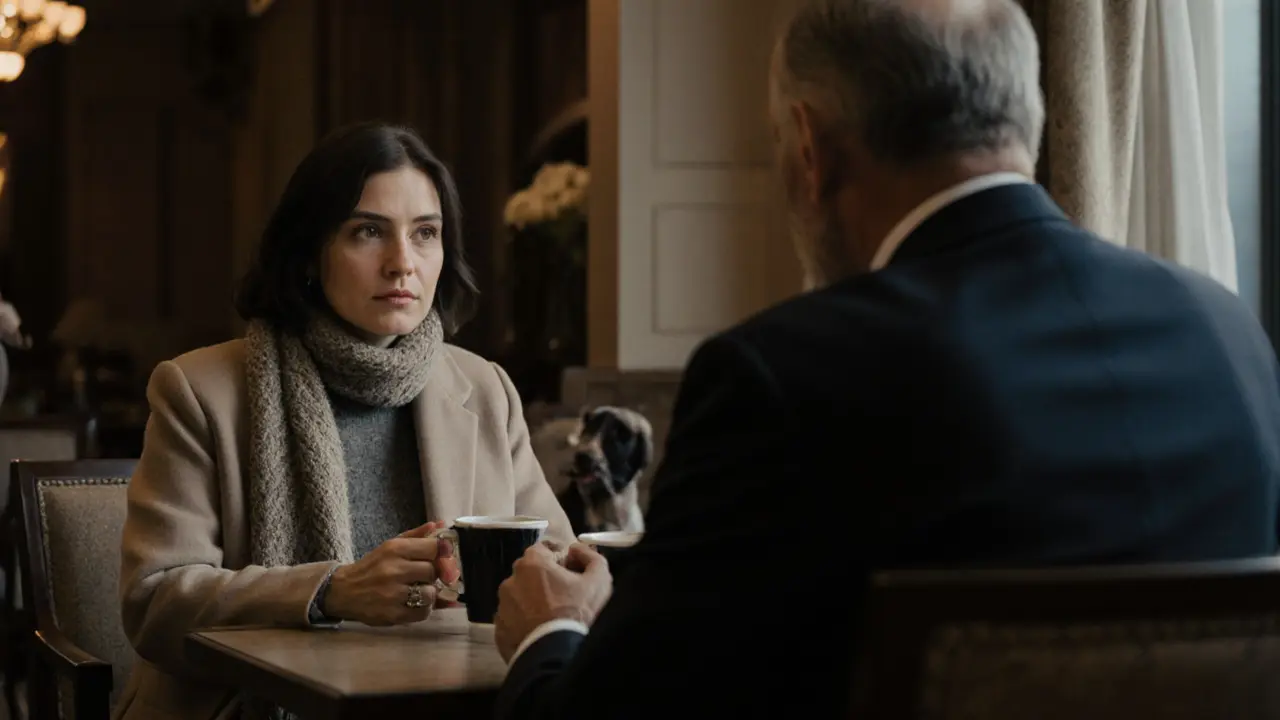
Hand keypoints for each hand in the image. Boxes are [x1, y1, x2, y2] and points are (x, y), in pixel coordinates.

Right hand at [323, 521, 448, 625]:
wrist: (343, 591)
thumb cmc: (372, 567)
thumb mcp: (391, 546)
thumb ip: (417, 536)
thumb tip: (440, 525)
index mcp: (394, 549)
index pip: (434, 548)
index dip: (443, 554)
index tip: (443, 558)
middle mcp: (394, 570)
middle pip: (433, 571)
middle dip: (433, 575)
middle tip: (425, 577)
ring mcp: (393, 594)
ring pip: (431, 593)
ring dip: (429, 593)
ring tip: (419, 591)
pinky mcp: (392, 614)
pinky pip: (423, 613)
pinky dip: (424, 609)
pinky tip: (414, 604)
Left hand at [494, 543, 612, 661]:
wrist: (556, 655)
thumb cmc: (577, 613)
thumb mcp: (599, 580)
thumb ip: (590, 557)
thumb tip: (576, 550)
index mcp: (531, 564)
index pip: (543, 550)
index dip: (558, 559)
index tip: (569, 571)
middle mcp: (510, 582)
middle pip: (529, 574)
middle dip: (544, 580)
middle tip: (563, 597)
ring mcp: (502, 608)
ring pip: (519, 598)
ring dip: (532, 602)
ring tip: (551, 618)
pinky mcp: (499, 631)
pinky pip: (513, 621)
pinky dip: (524, 624)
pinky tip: (539, 632)